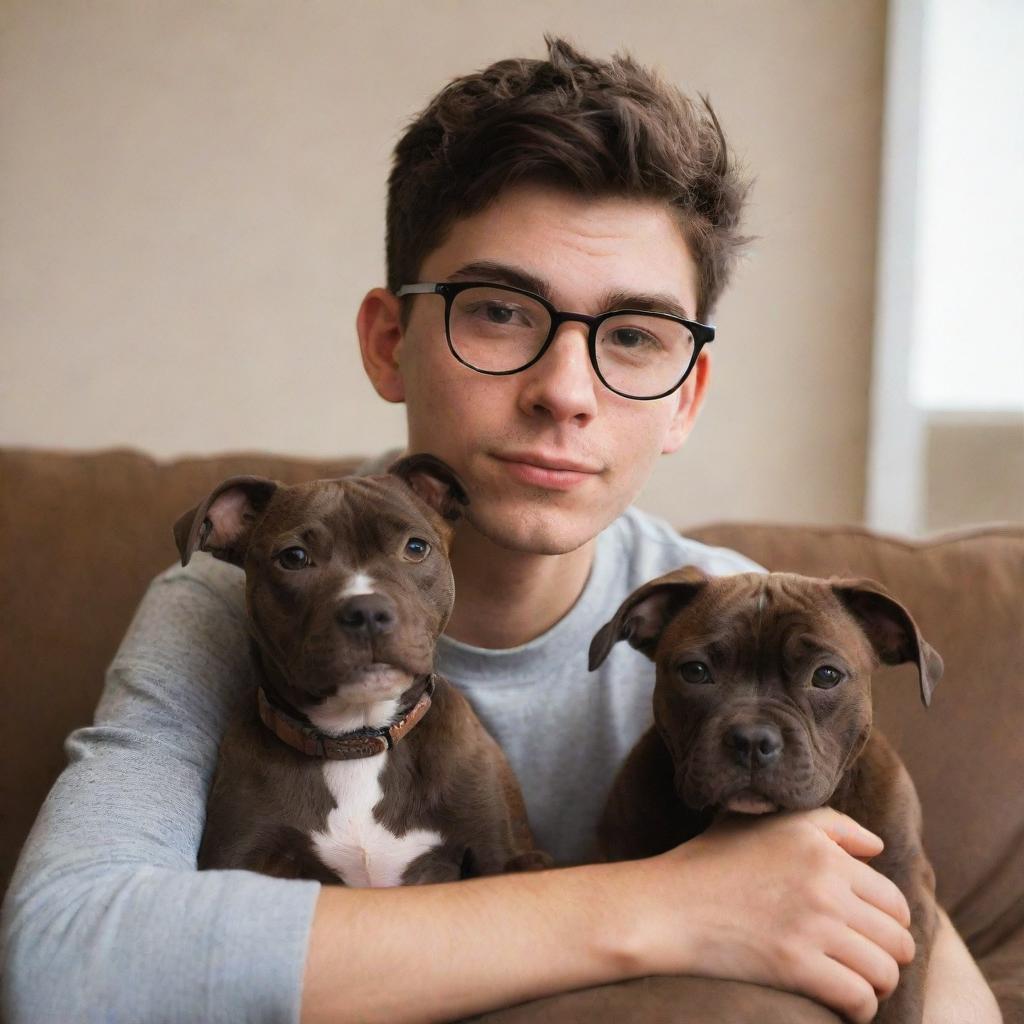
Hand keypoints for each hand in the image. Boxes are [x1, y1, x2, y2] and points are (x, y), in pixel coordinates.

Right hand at [623, 807, 914, 1023]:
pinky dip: (860, 1009)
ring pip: (885, 971)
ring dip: (876, 984)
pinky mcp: (797, 965)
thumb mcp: (766, 823)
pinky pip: (860, 999)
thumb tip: (877, 847)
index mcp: (820, 848)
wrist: (668, 905)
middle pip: (897, 937)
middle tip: (863, 961)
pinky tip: (843, 1006)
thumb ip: (829, 824)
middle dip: (888, 955)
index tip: (869, 934)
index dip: (888, 922)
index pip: (892, 898)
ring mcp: (813, 925)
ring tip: (855, 983)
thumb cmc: (712, 862)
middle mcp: (825, 883)